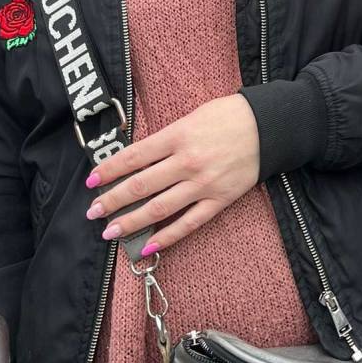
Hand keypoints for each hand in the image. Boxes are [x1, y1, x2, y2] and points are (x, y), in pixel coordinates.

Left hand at [84, 94, 260, 253]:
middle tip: (93, 211)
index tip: (91, 180)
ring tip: (110, 232)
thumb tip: (138, 158)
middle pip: (141, 185)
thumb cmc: (229, 115)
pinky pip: (189, 223)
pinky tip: (148, 247)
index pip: (134, 156)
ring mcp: (203, 184)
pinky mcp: (219, 200)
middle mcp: (187, 162)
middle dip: (113, 200)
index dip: (109, 170)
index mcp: (179, 136)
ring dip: (132, 222)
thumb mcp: (192, 116)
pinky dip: (167, 237)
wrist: (270, 126)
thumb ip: (167, 138)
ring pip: (160, 208)